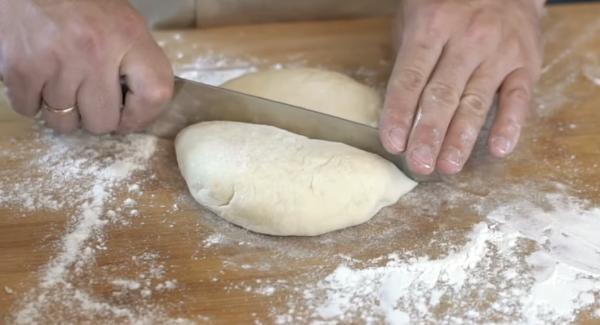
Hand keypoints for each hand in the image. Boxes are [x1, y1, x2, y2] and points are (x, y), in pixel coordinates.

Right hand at [0, 0, 172, 133]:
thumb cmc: (80, 1)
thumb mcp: (121, 21)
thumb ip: (135, 61)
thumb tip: (139, 107)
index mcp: (128, 36)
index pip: (155, 94)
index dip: (142, 116)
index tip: (129, 116)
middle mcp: (95, 51)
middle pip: (103, 121)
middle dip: (95, 116)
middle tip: (88, 96)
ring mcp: (56, 61)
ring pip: (64, 122)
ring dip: (62, 110)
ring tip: (61, 82)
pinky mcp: (20, 68)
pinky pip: (29, 109)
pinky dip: (31, 100)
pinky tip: (38, 77)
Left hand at [379, 0, 543, 174]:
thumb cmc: (449, 6)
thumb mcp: (417, 16)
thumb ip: (408, 58)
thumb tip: (396, 109)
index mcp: (432, 26)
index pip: (411, 78)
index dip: (399, 113)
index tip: (393, 144)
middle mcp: (467, 40)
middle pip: (443, 95)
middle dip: (428, 134)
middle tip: (419, 164)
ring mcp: (499, 52)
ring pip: (476, 102)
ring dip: (461, 138)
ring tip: (448, 166)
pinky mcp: (526, 63)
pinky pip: (518, 98)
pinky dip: (510, 124)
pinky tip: (498, 149)